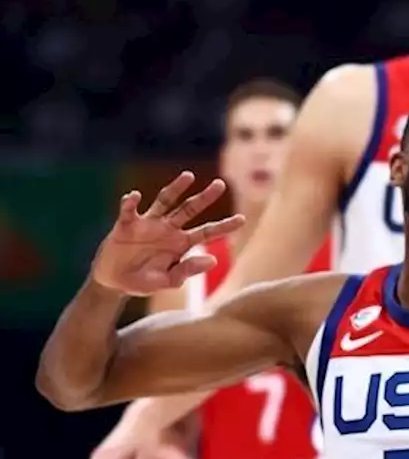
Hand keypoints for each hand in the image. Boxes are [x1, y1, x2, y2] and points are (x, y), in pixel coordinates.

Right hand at [91, 172, 243, 296]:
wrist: (115, 282)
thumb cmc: (144, 282)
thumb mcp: (168, 281)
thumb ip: (188, 270)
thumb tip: (214, 260)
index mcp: (181, 244)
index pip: (207, 232)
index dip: (224, 226)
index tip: (243, 219)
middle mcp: (168, 230)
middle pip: (189, 209)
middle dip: (205, 198)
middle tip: (221, 184)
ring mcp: (148, 224)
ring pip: (165, 201)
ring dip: (176, 189)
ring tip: (189, 176)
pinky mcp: (127, 224)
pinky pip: (129, 210)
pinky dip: (131, 202)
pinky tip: (134, 196)